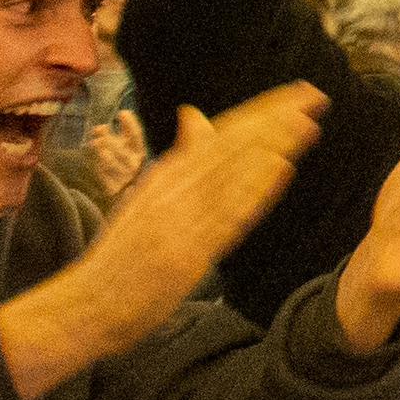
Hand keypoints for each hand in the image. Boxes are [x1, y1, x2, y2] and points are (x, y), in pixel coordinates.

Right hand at [1, 87, 325, 399]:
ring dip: (272, 146)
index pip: (221, 133)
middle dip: (275, 119)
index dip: (262, 112)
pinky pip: (225, 217)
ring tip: (308, 124)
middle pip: (230, 146)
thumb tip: (194, 112)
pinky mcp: (184, 254)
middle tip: (315, 96)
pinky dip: (253, 190)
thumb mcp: (146, 195)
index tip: (298, 93)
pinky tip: (281, 169)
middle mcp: (172, 191)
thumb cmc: (120, 254)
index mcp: (164, 176)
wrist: (84, 305)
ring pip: (232, 174)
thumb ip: (178, 158)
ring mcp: (178, 221)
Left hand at [80, 109, 147, 199]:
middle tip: (100, 129)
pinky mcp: (112, 189)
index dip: (130, 124)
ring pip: (111, 164)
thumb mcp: (118, 145)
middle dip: (110, 140)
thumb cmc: (116, 162)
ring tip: (93, 143)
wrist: (118, 192)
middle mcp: (134, 165)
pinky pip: (101, 175)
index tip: (121, 113)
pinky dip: (94, 164)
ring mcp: (123, 178)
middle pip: (122, 151)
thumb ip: (110, 134)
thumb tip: (100, 128)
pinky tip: (88, 157)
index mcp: (138, 152)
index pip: (136, 136)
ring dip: (100, 152)